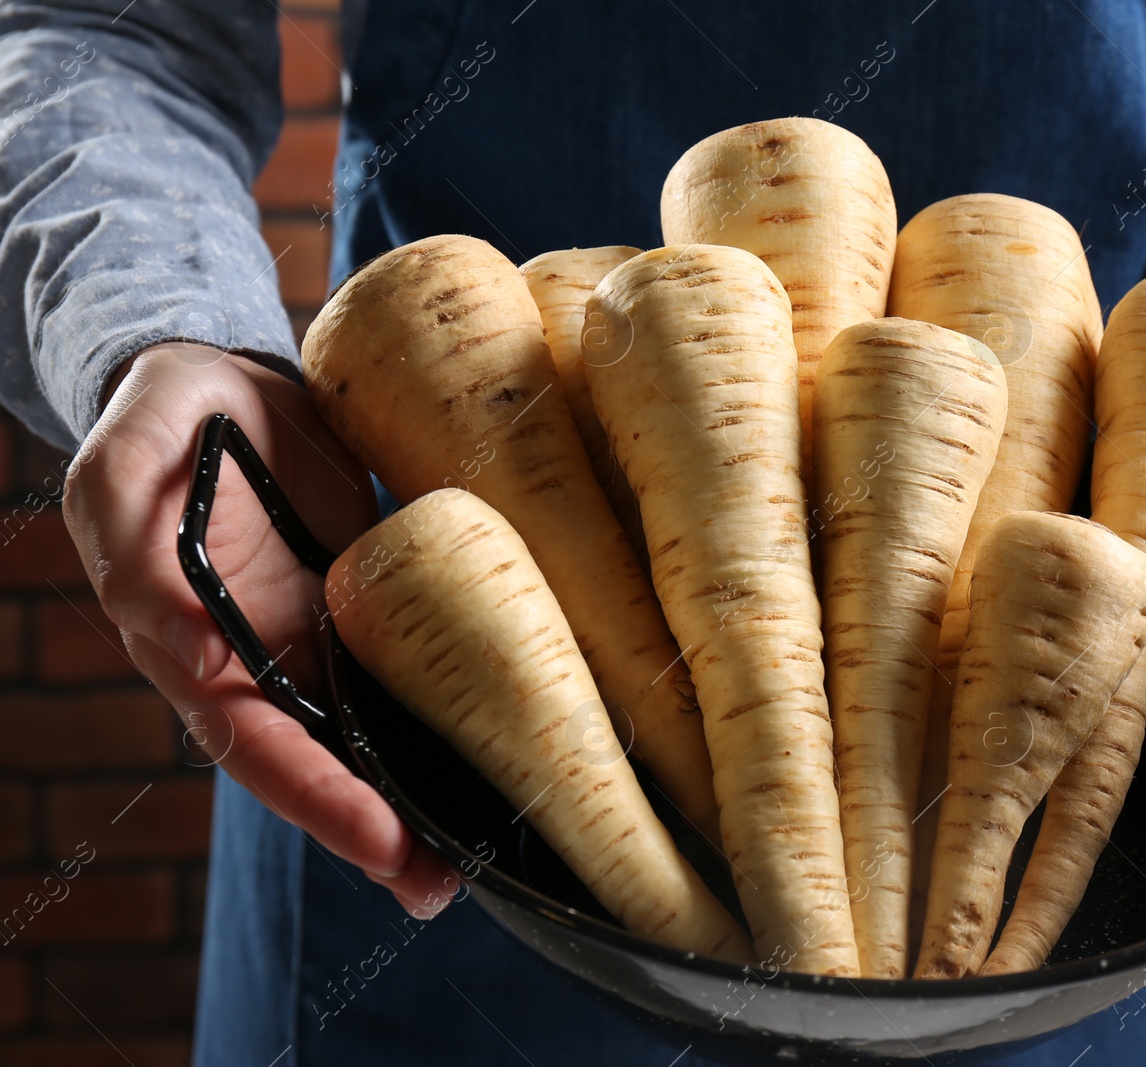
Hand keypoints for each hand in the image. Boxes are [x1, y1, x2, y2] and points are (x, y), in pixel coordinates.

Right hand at [64, 343, 461, 917]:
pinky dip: (437, 728)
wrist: (222, 387)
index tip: (381, 840)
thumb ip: (129, 534)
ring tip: (472, 859)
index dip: (316, 797)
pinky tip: (493, 757)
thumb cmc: (165, 422)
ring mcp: (310, 643)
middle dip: (375, 833)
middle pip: (314, 768)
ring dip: (413, 803)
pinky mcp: (361, 612)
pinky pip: (397, 679)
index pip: (253, 740)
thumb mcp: (126, 460)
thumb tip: (175, 626)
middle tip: (438, 885)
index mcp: (190, 644)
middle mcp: (256, 662)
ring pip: (361, 741)